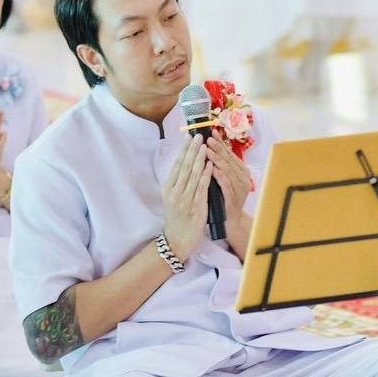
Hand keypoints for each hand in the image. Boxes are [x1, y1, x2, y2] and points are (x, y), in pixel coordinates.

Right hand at [161, 134, 212, 263]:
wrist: (177, 240)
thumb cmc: (177, 218)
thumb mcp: (172, 198)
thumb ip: (178, 183)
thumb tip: (185, 163)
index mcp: (168, 188)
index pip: (177, 165)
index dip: (183, 150)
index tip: (189, 137)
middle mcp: (175, 192)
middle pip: (184, 167)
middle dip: (192, 150)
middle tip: (198, 135)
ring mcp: (185, 200)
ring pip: (193, 175)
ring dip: (199, 158)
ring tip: (205, 146)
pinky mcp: (196, 207)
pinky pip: (202, 187)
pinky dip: (206, 175)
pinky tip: (209, 165)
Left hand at [204, 136, 252, 232]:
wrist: (230, 222)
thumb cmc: (223, 198)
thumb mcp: (223, 179)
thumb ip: (220, 166)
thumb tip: (209, 147)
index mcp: (242, 171)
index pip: (230, 153)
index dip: (220, 142)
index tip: (211, 131)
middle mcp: (244, 178)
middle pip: (229, 159)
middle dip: (218, 147)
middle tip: (207, 138)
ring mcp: (240, 188)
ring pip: (228, 169)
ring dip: (217, 158)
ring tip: (207, 149)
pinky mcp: (234, 198)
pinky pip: (226, 183)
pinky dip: (219, 175)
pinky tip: (211, 168)